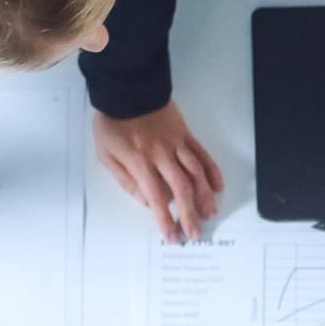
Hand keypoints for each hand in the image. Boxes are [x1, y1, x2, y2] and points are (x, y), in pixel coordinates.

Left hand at [96, 101, 224, 240]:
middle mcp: (161, 154)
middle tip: (195, 233)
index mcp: (139, 161)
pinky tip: (217, 186)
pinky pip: (202, 154)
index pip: (156, 197)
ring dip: (205, 196)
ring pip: (196, 173)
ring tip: (210, 214)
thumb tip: (146, 202)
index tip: (172, 236)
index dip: (165, 219)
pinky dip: (212, 171)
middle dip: (189, 214)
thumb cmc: (113, 122)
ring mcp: (176, 143)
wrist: (126, 89)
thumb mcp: (106, 154)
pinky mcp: (185, 134)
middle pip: (181, 189)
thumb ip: (126, 180)